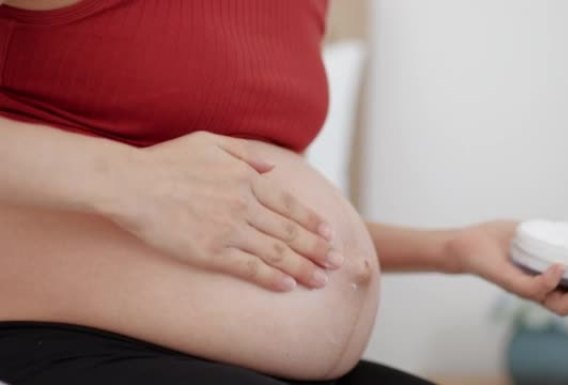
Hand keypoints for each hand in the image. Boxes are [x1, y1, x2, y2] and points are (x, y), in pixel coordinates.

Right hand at [99, 131, 339, 291]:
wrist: (131, 184)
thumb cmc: (167, 160)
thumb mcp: (210, 142)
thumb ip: (245, 153)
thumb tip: (272, 168)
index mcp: (246, 179)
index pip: (289, 205)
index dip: (312, 222)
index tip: (330, 234)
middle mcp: (243, 205)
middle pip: (290, 232)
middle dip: (317, 249)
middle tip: (338, 263)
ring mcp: (228, 230)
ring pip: (275, 252)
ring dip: (302, 268)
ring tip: (321, 281)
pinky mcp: (210, 253)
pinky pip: (248, 268)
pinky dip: (271, 278)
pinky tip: (288, 286)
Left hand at [443, 220, 567, 317]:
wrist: (462, 244)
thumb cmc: (494, 241)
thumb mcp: (530, 235)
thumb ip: (550, 236)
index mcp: (550, 283)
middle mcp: (540, 292)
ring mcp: (525, 290)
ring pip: (561, 306)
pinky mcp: (508, 283)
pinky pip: (531, 289)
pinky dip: (548, 280)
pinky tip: (560, 266)